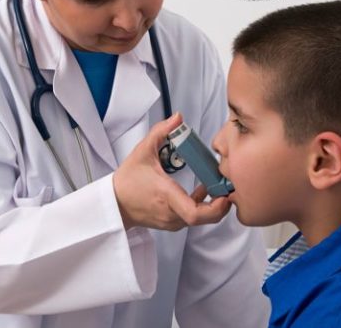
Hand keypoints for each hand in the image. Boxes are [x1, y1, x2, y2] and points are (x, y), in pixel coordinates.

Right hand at [112, 113, 230, 230]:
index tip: (224, 195)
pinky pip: (192, 219)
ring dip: (211, 205)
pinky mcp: (171, 224)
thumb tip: (178, 118)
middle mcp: (170, 213)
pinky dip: (201, 208)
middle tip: (226, 188)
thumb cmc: (127, 180)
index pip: (194, 213)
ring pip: (200, 219)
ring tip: (214, 186)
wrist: (114, 203)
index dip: (215, 208)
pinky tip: (200, 192)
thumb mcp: (142, 151)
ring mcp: (171, 221)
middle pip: (204, 219)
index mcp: (166, 195)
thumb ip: (161, 131)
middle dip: (220, 205)